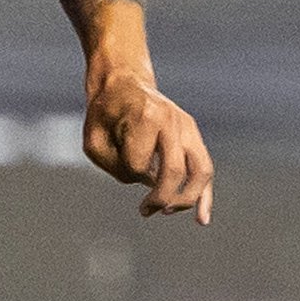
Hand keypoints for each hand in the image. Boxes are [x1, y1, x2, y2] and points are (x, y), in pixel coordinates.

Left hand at [82, 68, 214, 224]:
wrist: (123, 81)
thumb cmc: (105, 113)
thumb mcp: (93, 138)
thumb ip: (114, 165)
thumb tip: (149, 183)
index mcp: (145, 118)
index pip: (138, 163)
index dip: (125, 173)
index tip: (115, 165)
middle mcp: (172, 122)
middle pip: (175, 171)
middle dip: (160, 197)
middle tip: (144, 210)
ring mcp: (187, 127)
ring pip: (200, 171)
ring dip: (187, 199)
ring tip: (168, 212)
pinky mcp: (193, 134)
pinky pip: (205, 167)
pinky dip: (204, 194)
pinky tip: (201, 219)